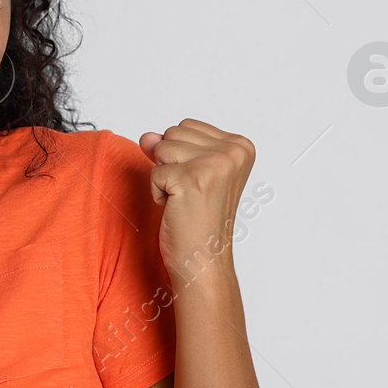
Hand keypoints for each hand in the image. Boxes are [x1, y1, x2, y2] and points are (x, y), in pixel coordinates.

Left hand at [138, 119, 255, 283]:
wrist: (203, 262)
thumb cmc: (198, 221)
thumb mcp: (187, 172)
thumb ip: (168, 147)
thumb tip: (146, 136)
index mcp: (241, 146)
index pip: (186, 126)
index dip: (182, 156)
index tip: (200, 183)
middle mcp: (233, 152)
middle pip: (173, 132)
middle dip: (171, 163)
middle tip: (191, 194)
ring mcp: (214, 164)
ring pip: (162, 148)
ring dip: (164, 177)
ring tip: (184, 200)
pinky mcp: (191, 179)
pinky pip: (153, 172)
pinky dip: (157, 193)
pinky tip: (177, 209)